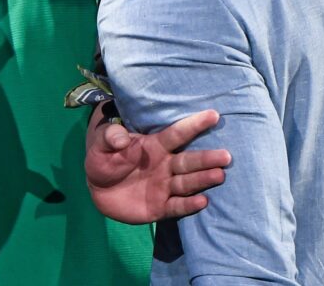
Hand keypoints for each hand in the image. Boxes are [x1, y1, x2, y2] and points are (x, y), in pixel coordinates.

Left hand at [84, 107, 230, 223]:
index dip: (194, 125)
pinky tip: (203, 201)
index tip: (213, 115)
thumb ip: (110, 137)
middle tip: (227, 156)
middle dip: (206, 158)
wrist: (97, 189)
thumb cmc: (104, 159)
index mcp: (154, 146)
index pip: (177, 134)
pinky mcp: (159, 207)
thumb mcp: (100, 144)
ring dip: (202, 179)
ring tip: (219, 175)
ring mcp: (164, 186)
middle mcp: (164, 165)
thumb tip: (120, 137)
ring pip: (186, 182)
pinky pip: (176, 206)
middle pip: (188, 161)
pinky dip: (189, 204)